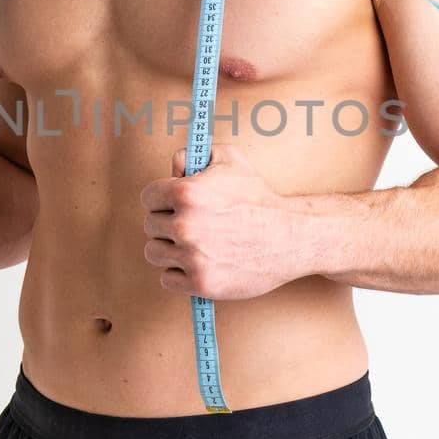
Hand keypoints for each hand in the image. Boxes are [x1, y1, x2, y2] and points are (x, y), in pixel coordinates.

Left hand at [139, 142, 299, 299]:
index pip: (148, 197)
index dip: (162, 199)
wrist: (291, 237)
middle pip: (150, 225)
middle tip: (192, 225)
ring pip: (154, 252)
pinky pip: (167, 278)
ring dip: (170, 249)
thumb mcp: (230, 159)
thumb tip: (171, 169)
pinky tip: (199, 262)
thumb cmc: (260, 198)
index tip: (174, 205)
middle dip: (167, 223)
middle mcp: (185, 225)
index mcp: (186, 192)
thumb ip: (194, 155)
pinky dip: (179, 274)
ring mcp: (192, 256)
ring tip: (194, 244)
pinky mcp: (200, 282)